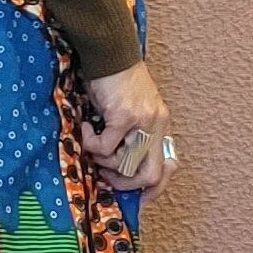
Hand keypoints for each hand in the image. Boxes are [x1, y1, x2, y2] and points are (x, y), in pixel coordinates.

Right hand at [82, 60, 177, 203]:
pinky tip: (87, 128)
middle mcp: (156, 126)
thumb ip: (130, 136)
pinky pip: (105, 147)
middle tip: (105, 174)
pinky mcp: (125, 116)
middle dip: (124, 184)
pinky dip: (92, 143)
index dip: (151, 191)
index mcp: (159, 126)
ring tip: (93, 143)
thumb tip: (116, 167)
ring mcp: (143, 122)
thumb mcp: (129, 111)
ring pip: (126, 164)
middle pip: (150, 176)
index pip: (165, 170)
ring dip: (103, 160)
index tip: (134, 199)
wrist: (109, 53)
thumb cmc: (113, 81)